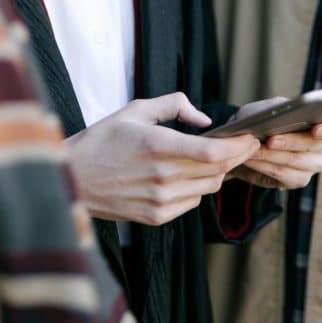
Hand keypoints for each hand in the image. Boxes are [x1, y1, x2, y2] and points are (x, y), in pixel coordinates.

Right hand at [65, 92, 259, 225]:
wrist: (71, 179)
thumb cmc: (102, 140)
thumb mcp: (135, 110)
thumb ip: (174, 105)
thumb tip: (204, 119)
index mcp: (157, 146)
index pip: (212, 152)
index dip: (238, 146)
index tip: (250, 136)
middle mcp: (162, 176)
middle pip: (217, 170)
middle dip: (237, 156)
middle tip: (244, 143)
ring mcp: (159, 200)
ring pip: (209, 187)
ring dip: (218, 172)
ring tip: (216, 157)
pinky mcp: (155, 217)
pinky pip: (192, 202)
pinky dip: (198, 187)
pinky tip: (188, 175)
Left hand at [228, 97, 321, 188]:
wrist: (245, 141)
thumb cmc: (261, 120)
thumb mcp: (266, 108)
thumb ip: (277, 110)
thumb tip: (280, 115)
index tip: (316, 130)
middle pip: (315, 146)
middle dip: (290, 141)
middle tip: (270, 139)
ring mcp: (312, 165)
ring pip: (297, 161)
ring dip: (272, 155)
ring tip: (253, 149)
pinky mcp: (298, 179)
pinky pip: (284, 175)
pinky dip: (265, 166)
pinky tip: (252, 159)